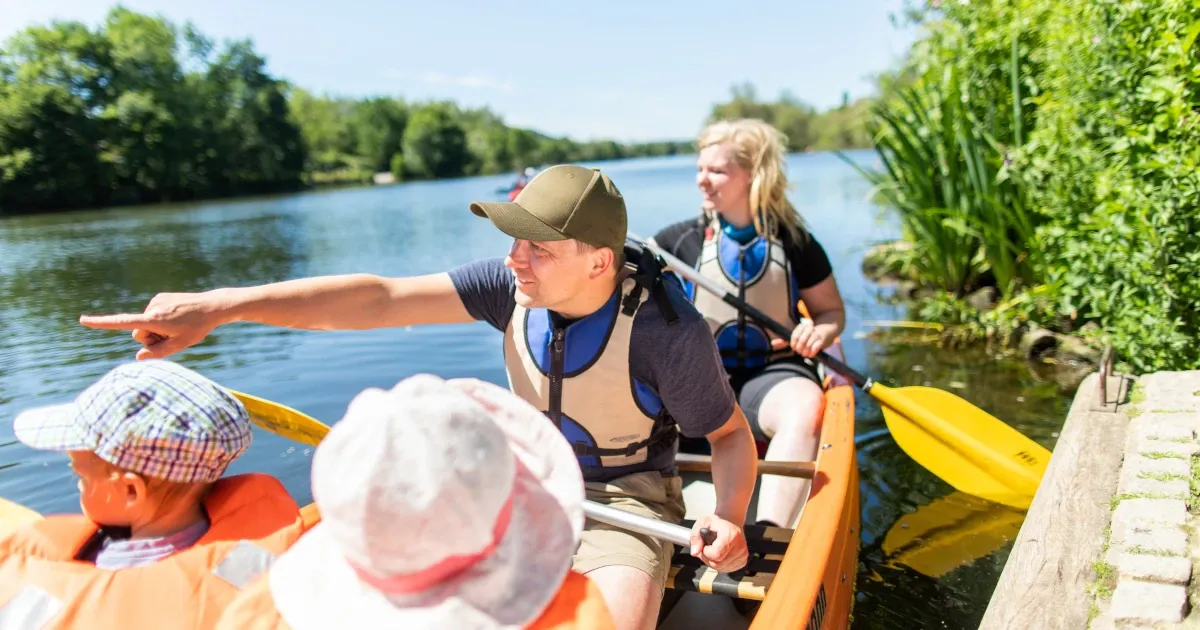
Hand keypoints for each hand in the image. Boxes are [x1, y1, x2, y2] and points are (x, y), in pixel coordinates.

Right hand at [79, 291, 226, 359]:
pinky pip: (152, 315)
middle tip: (173, 335)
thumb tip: (138, 356)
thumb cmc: (197, 328)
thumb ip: (157, 353)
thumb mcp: (180, 345)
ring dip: (157, 329)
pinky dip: (161, 320)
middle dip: (151, 338)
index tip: (82, 320)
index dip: (102, 323)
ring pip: (145, 324)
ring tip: (178, 325)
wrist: (212, 306)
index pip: (123, 323)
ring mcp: (155, 301)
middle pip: (138, 333)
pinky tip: (178, 317)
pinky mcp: (159, 297)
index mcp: (154, 320)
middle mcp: (151, 308)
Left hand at [689, 514, 747, 572]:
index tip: (706, 544)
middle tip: (707, 547)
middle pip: (717, 564)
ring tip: (713, 550)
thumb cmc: (717, 523)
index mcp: (731, 535)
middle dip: (707, 558)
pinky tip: (720, 554)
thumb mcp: (702, 522)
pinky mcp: (743, 561)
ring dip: (713, 561)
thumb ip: (695, 536)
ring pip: (721, 568)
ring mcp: (742, 555)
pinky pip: (726, 569)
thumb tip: (695, 552)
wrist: (730, 522)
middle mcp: (740, 547)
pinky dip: (720, 564)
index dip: (706, 551)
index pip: (715, 554)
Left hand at [771, 318, 831, 357]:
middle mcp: (809, 329)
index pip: (794, 336)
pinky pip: (815, 347)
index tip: (794, 347)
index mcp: (801, 326)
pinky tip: (811, 354)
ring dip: (805, 352)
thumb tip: (772, 343)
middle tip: (799, 351)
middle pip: (801, 341)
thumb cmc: (808, 336)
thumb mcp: (796, 336)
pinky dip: (812, 353)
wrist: (826, 331)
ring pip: (808, 345)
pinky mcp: (822, 340)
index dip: (793, 344)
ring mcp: (816, 334)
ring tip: (805, 354)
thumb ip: (785, 341)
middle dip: (799, 349)